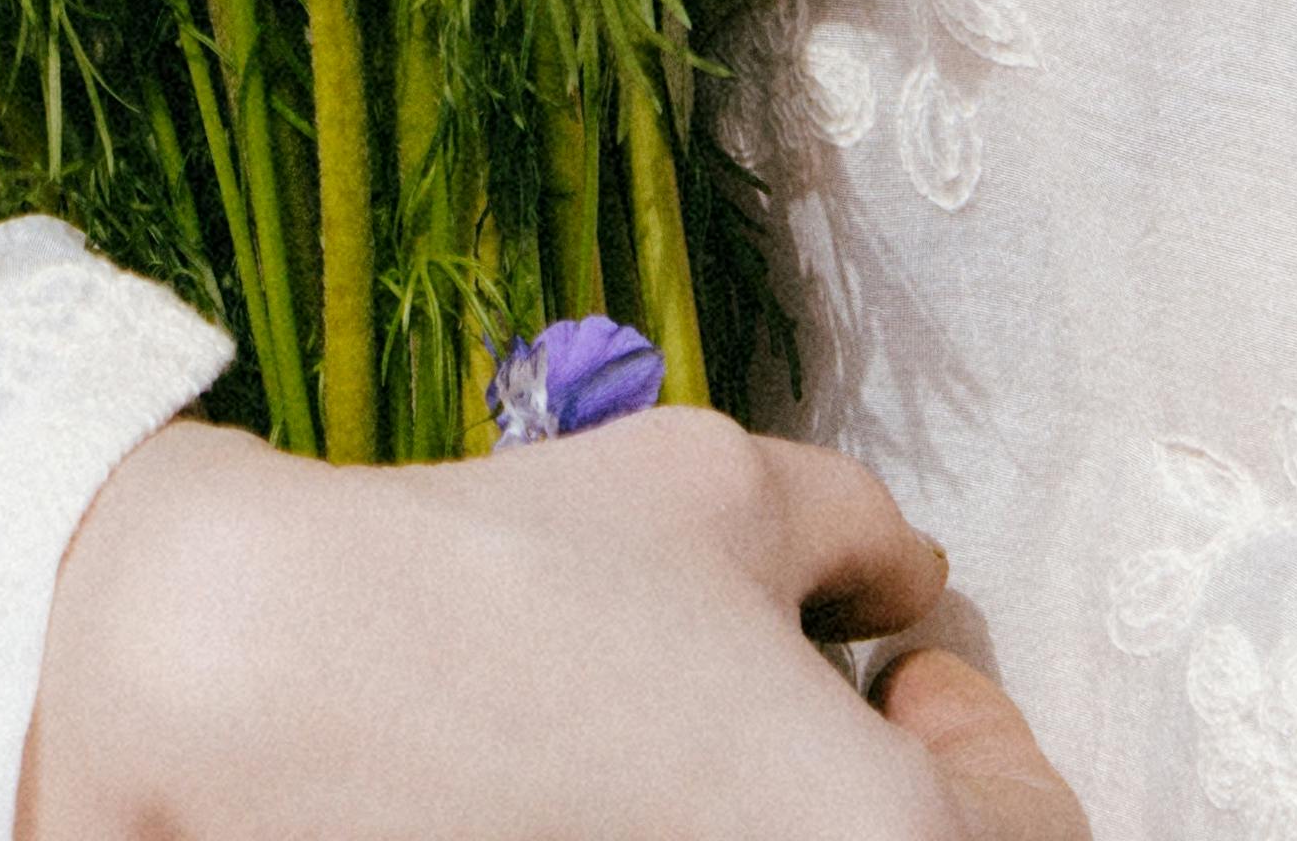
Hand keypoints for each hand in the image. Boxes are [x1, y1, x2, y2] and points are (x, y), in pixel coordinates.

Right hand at [19, 407, 1086, 840]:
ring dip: (782, 812)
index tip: (916, 674)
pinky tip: (628, 787)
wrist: (266, 678)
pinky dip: (681, 833)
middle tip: (835, 706)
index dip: (988, 743)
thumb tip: (911, 582)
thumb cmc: (510, 575)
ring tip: (706, 742)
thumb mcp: (722, 490)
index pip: (1030, 838)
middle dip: (898, 794)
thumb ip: (858, 536)